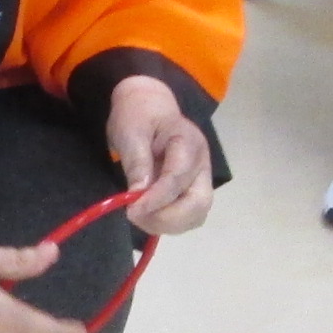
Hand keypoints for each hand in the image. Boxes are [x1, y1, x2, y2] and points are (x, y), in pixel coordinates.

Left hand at [105, 74, 213, 235]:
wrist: (149, 107)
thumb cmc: (138, 115)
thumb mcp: (131, 131)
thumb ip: (137, 161)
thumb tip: (139, 194)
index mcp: (188, 142)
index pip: (177, 179)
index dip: (156, 200)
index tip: (132, 210)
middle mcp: (201, 164)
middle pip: (198, 203)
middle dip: (167, 218)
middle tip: (135, 216)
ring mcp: (200, 179)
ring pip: (196, 215)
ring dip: (168, 224)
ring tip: (139, 217)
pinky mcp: (193, 190)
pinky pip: (188, 216)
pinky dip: (169, 223)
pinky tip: (149, 216)